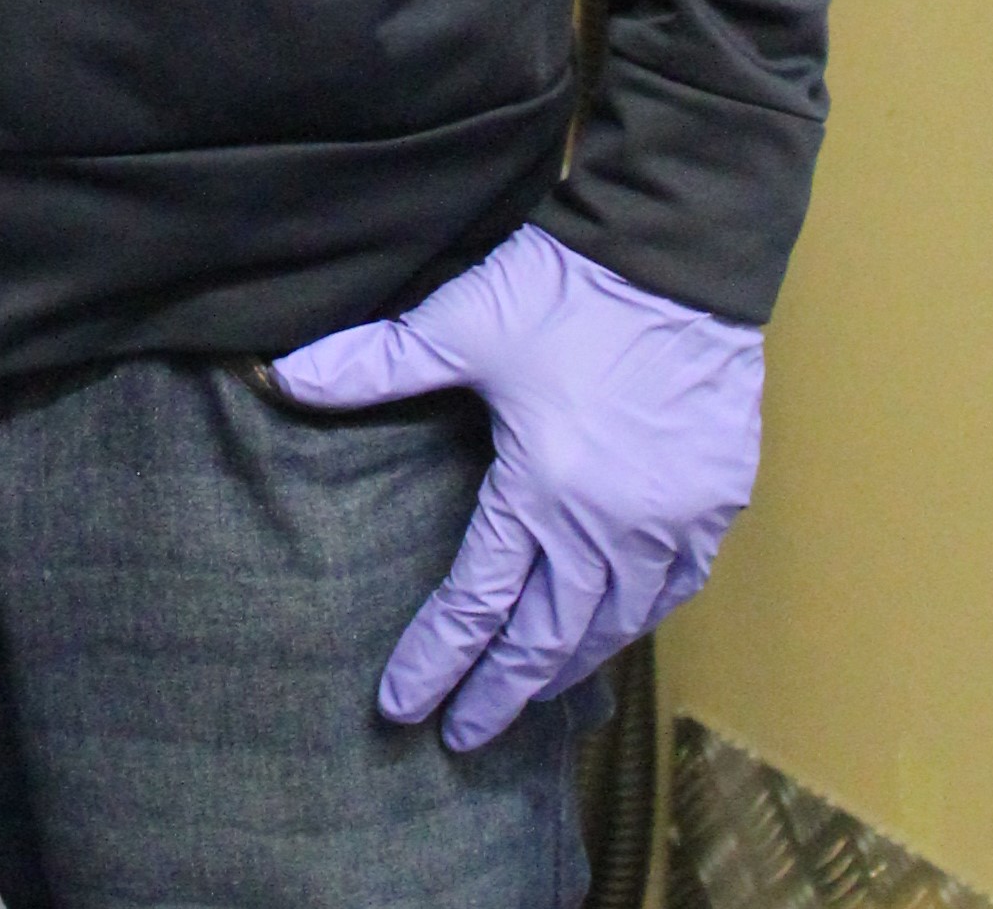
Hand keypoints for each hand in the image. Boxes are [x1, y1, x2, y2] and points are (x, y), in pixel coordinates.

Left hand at [270, 220, 761, 749]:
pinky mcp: (714, 509)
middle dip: (500, 694)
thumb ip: (372, 363)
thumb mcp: (461, 325)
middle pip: (546, 639)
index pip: (477, 604)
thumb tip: (278, 374)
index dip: (437, 660)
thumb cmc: (566, 292)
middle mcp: (612, 529)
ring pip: (613, 626)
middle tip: (463, 736)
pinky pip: (670, 593)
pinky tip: (608, 631)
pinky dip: (632, 622)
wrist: (679, 257)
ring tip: (527, 695)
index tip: (402, 708)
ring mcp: (671, 527)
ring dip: (566, 666)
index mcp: (544, 493)